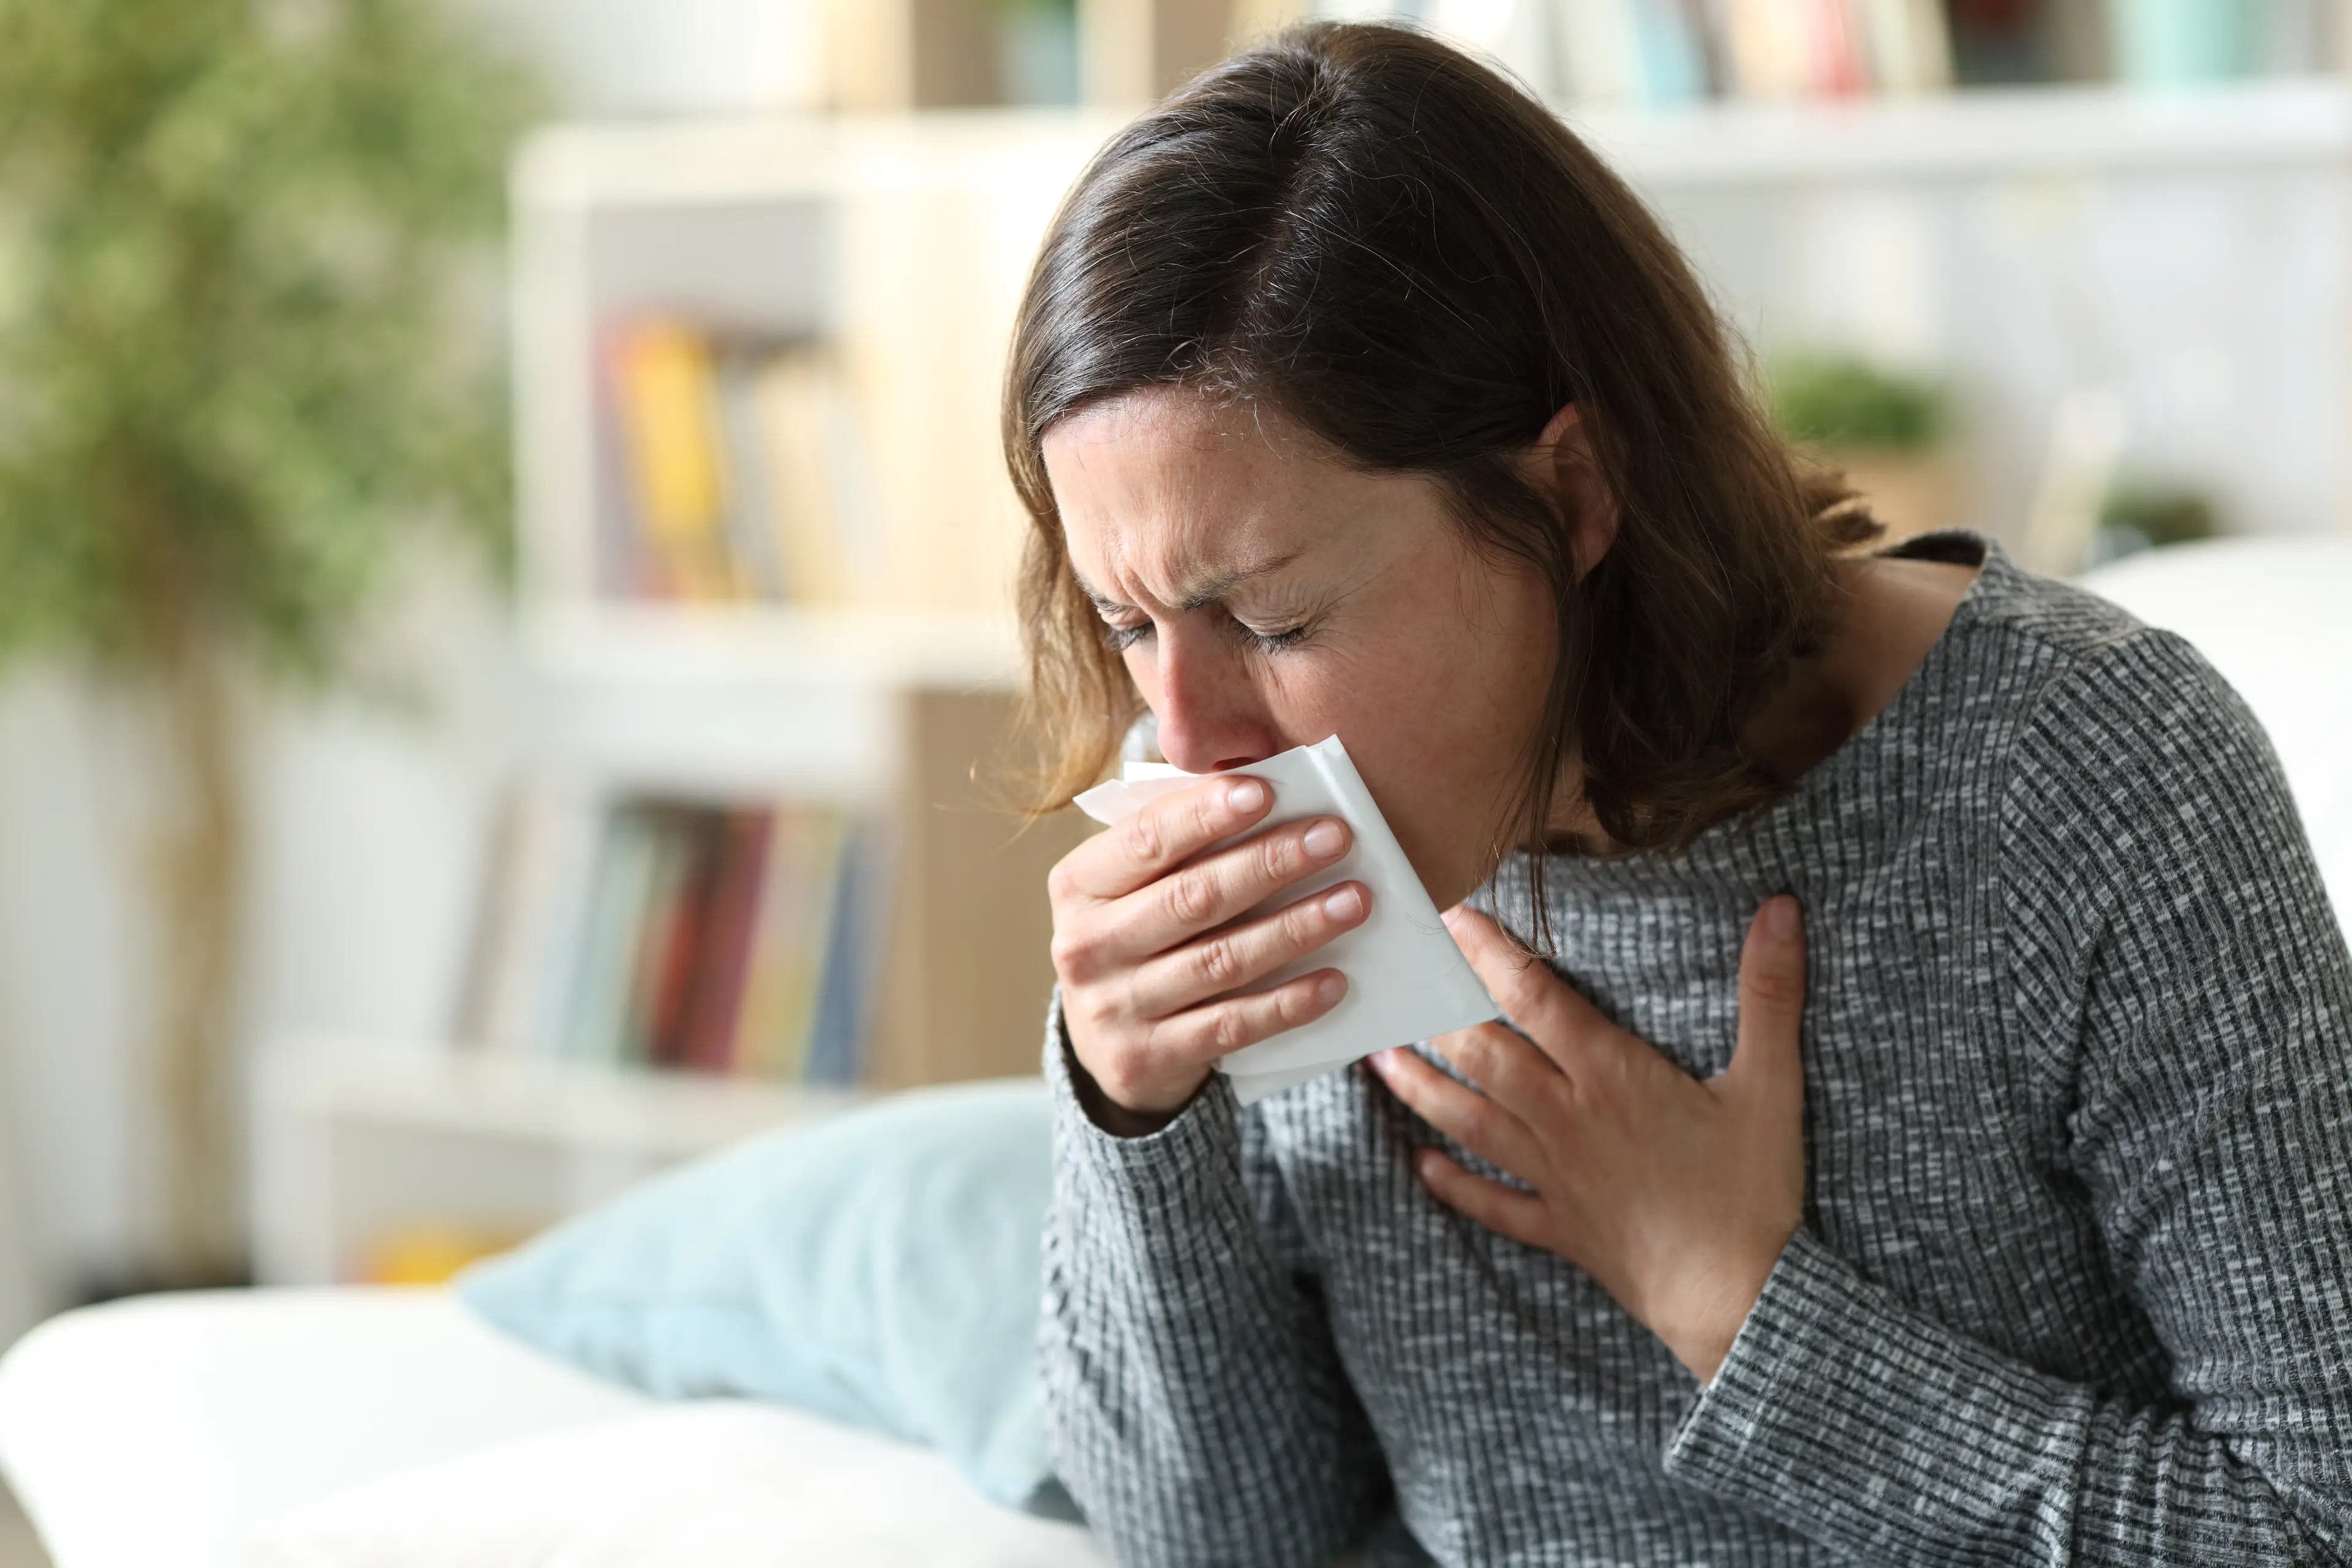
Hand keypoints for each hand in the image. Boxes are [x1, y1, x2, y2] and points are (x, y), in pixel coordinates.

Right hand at [1049, 773, 1372, 1132]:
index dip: (1205, 813)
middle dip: (1270, 862)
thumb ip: (1178, 840)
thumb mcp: (1132, 885)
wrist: (1100, 1043)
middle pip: (1192, 897)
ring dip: (1295, 928)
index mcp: (1079, 885)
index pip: (1146, 838)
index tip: (1266, 791)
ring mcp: (1113, 1008)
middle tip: (1335, 837)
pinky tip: (1334, 980)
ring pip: (1220, 961)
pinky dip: (1286, 1003)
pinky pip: (1231, 1025)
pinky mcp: (1146, 1058)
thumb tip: (1263, 790)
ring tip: (1353, 901)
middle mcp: (1085, 946)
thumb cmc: (1136, 934)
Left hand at [1368, 897, 1806, 1382]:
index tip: (1452, 917)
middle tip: (1398, 979)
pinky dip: (1453, 1184)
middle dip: (1438, 1012)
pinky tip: (1420, 1165)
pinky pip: (1492, 1204)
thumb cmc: (1753, 1191)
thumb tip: (1781, 908)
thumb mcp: (1771, 1084)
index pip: (1535, 998)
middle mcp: (1566, 1119)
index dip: (1490, 953)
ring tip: (1378, 1058)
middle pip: (1484, 1055)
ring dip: (1421, 1088)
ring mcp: (1555, 1176)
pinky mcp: (1558, 1227)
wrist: (1737, 1299)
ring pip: (1470, 1121)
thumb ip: (1770, 992)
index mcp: (1610, 1077)